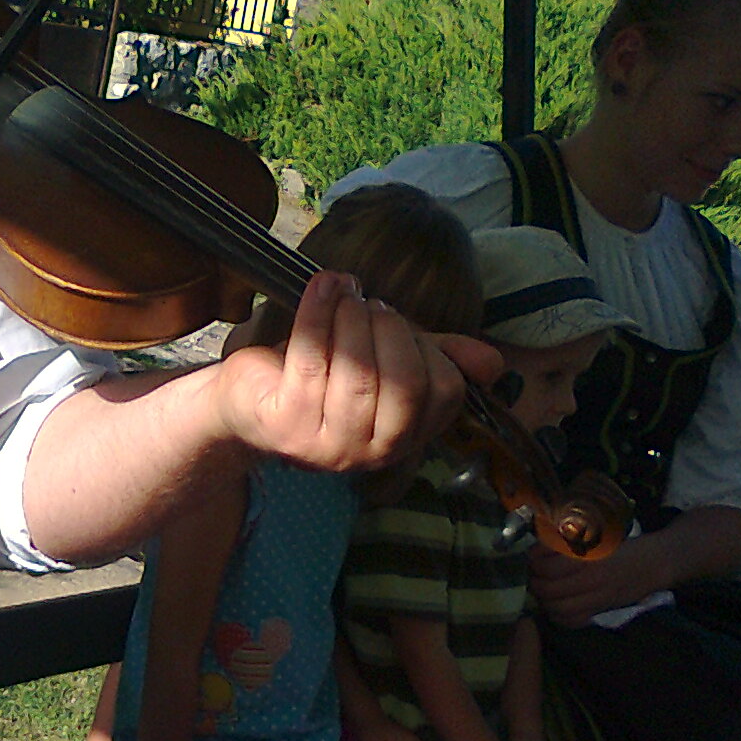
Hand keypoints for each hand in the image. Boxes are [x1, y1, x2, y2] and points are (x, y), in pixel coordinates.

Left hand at [213, 272, 501, 475]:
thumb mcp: (386, 362)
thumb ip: (438, 359)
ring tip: (344, 293)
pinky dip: (318, 312)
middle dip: (391, 330)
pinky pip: (311, 357)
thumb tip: (494, 364)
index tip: (397, 322)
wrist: (246, 400)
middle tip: (370, 305)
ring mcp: (326, 444)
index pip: (443, 393)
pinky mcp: (286, 424)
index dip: (427, 346)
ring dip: (352, 318)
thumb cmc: (323, 375)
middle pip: (404, 384)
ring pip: (357, 372)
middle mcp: (370, 453)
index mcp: (404, 439)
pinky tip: (321, 287)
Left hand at [528, 538, 654, 628]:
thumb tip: (542, 545)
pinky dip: (558, 616)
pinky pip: (572, 621)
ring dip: (543, 599)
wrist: (655, 563)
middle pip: (548, 589)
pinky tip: (556, 605)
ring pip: (556, 608)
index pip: (548, 567)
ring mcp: (596, 598)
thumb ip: (569, 542)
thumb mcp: (596, 536)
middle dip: (534, 581)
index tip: (532, 555)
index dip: (533, 561)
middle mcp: (591, 580)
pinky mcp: (601, 610)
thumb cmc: (624, 544)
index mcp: (589, 557)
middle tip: (533, 573)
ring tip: (542, 589)